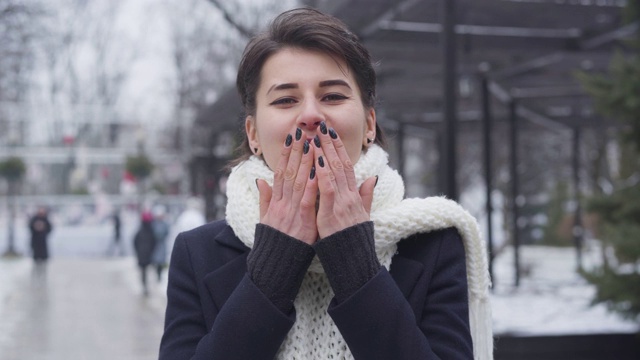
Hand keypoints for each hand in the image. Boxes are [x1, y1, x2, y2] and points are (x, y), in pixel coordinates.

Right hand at [257, 131, 318, 243]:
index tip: (290, 137)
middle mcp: (282, 203)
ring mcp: (290, 212)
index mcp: (275, 202)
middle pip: (288, 172)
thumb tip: (260, 180)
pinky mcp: (302, 222)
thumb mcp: (266, 219)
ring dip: (304, 162)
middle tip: (300, 131)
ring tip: (309, 143)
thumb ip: (264, 198)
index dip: (285, 154)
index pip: (281, 172)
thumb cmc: (275, 242)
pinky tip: (315, 172)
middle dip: (295, 150)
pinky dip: (310, 186)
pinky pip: (306, 201)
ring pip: (297, 182)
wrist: (275, 265)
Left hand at [313, 124, 376, 238]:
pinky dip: (322, 174)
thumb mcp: (363, 215)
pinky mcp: (331, 213)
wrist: (354, 259)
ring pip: (334, 172)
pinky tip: (317, 161)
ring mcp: (341, 203)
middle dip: (331, 144)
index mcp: (354, 195)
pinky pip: (327, 189)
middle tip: (323, 126)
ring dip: (325, 153)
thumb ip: (367, 195)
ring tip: (316, 137)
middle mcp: (349, 196)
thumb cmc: (354, 238)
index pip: (347, 166)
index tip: (332, 134)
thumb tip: (372, 179)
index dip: (339, 148)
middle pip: (340, 164)